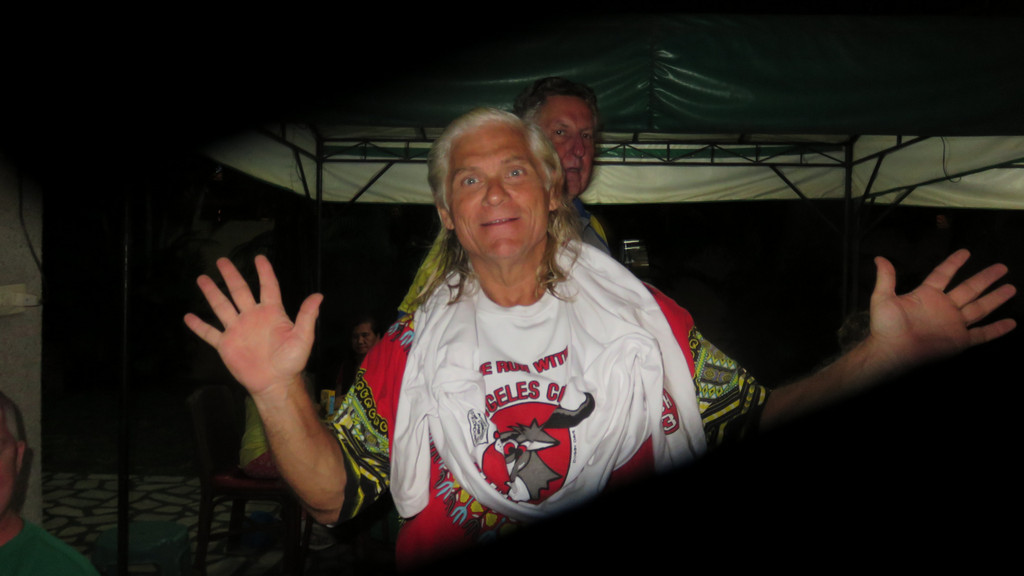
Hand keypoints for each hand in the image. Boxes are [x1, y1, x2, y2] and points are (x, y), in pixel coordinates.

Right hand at [184, 255, 322, 395]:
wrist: (275, 383)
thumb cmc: (291, 361)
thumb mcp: (303, 338)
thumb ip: (307, 316)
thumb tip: (319, 295)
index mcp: (272, 312)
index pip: (268, 287)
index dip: (264, 272)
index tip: (259, 257)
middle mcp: (252, 316)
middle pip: (239, 291)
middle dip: (230, 275)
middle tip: (222, 260)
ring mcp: (237, 329)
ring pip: (221, 306)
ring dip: (212, 293)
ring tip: (202, 278)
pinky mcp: (226, 344)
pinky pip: (209, 333)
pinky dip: (198, 326)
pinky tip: (188, 316)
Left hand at [866, 249, 1015, 372]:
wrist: (892, 351)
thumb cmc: (886, 326)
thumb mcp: (883, 298)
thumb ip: (886, 278)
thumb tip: (879, 258)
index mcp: (927, 296)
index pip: (943, 275)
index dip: (954, 263)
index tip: (966, 252)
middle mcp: (944, 307)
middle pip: (969, 288)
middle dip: (985, 278)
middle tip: (1002, 267)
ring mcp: (954, 324)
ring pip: (980, 308)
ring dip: (996, 298)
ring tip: (1011, 288)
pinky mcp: (959, 340)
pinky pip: (982, 334)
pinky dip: (997, 329)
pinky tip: (1011, 323)